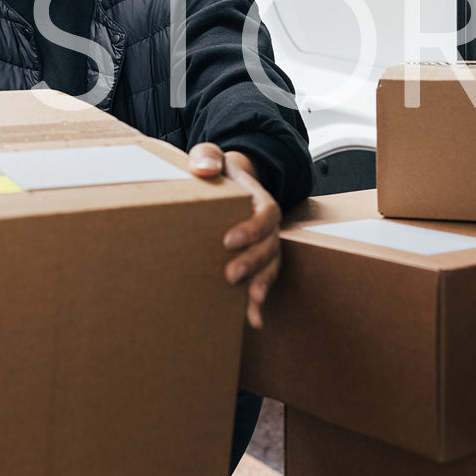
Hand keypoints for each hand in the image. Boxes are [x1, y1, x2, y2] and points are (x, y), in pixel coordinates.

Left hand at [189, 144, 280, 328]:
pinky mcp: (255, 262)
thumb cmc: (219, 171)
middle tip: (231, 274)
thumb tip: (205, 169)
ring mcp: (264, 246)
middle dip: (253, 262)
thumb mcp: (211, 155)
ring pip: (270, 267)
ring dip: (261, 284)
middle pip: (270, 246)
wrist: (229, 182)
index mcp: (259, 199)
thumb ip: (207, 156)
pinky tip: (253, 320)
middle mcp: (267, 226)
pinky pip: (261, 281)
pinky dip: (258, 303)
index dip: (252, 228)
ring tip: (250, 301)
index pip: (265, 214)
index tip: (228, 240)